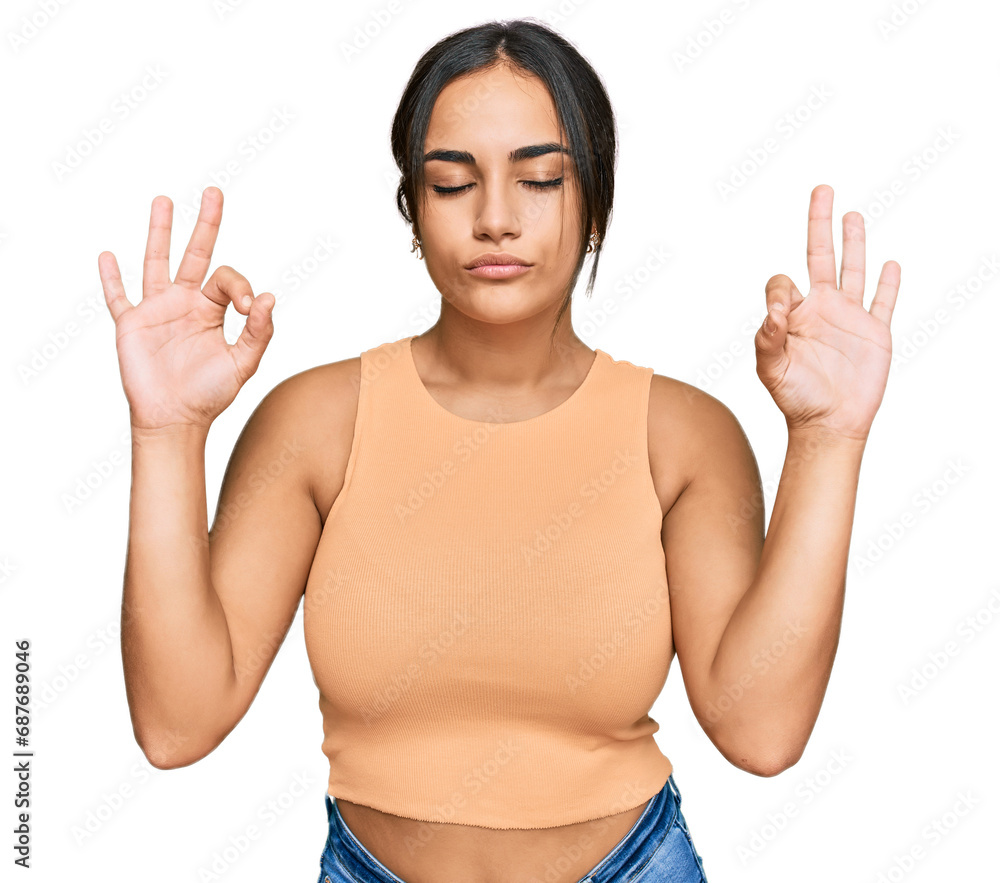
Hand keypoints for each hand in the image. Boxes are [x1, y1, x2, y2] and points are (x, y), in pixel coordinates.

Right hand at [99, 187, 275, 432]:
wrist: (175, 419)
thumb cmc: (210, 394)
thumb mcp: (243, 363)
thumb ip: (259, 332)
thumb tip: (269, 297)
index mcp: (213, 310)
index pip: (227, 278)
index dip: (241, 285)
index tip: (249, 307)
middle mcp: (185, 303)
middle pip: (195, 254)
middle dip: (205, 224)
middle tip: (213, 192)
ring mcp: (157, 310)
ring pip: (156, 261)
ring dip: (160, 232)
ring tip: (164, 200)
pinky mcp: (131, 324)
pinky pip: (118, 297)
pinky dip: (110, 278)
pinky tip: (106, 256)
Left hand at [754, 184, 899, 442]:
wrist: (829, 424)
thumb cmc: (795, 398)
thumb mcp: (771, 368)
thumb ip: (768, 335)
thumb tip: (775, 306)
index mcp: (794, 314)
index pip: (783, 282)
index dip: (781, 288)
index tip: (783, 309)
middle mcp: (821, 309)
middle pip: (821, 255)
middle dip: (820, 223)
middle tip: (821, 190)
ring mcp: (849, 318)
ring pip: (853, 270)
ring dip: (853, 242)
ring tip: (851, 214)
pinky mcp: (875, 332)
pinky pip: (883, 302)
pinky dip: (888, 283)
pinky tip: (890, 264)